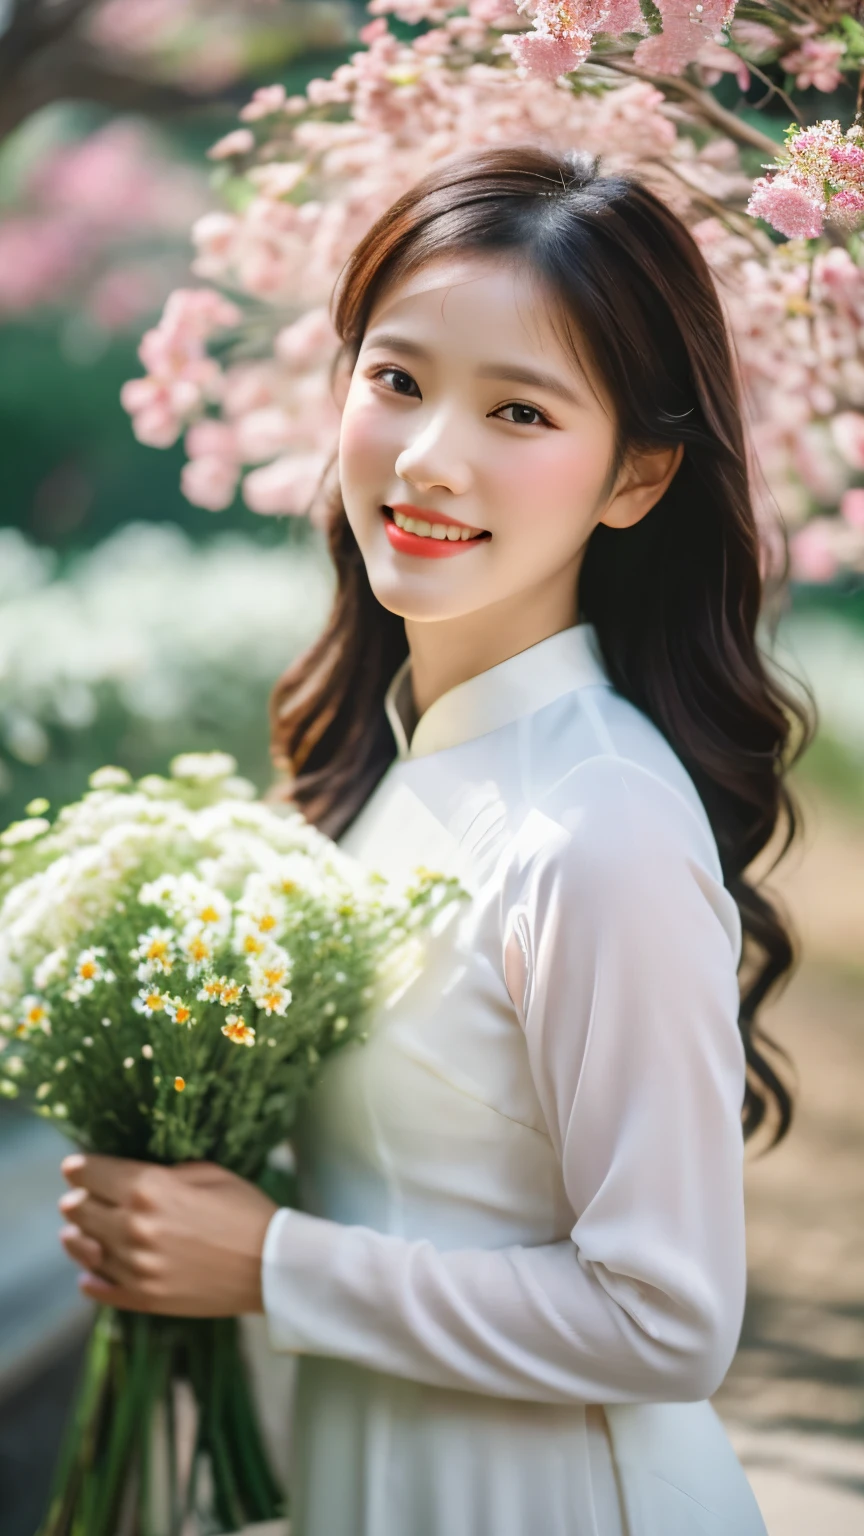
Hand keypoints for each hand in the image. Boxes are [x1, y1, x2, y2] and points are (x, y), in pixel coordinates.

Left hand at [58, 1154, 277, 1315]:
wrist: (273, 1266)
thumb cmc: (246, 1210)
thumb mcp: (207, 1173)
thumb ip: (162, 1173)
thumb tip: (130, 1176)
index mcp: (150, 1189)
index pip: (91, 1174)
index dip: (80, 1168)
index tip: (76, 1167)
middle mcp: (134, 1227)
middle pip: (77, 1210)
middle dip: (78, 1199)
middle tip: (82, 1197)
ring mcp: (136, 1267)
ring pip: (81, 1249)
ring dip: (77, 1235)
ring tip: (78, 1232)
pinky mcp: (143, 1299)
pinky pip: (98, 1288)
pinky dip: (90, 1277)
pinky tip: (91, 1271)